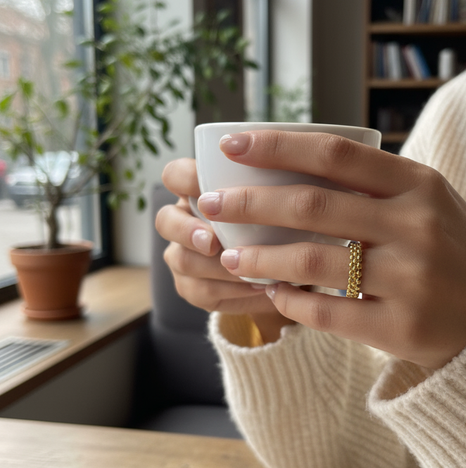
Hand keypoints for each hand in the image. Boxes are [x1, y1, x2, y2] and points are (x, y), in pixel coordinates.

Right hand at [155, 158, 293, 342]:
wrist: (291, 268)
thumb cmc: (287, 221)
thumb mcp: (287, 198)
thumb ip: (281, 186)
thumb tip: (298, 177)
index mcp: (200, 188)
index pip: (176, 175)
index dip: (185, 180)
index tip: (212, 192)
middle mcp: (185, 218)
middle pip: (165, 220)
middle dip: (187, 232)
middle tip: (213, 243)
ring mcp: (184, 254)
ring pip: (182, 260)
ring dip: (216, 268)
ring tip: (252, 272)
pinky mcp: (193, 287)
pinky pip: (201, 292)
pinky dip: (232, 292)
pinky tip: (260, 289)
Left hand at [198, 130, 465, 369]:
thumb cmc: (450, 246)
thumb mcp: (426, 199)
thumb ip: (372, 182)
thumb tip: (288, 162)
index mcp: (418, 184)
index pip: (336, 154)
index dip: (277, 146)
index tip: (230, 146)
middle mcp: (415, 226)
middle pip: (313, 205)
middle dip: (250, 203)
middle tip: (209, 203)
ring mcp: (410, 279)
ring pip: (313, 262)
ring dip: (260, 257)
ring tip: (229, 255)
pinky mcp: (401, 328)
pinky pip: (329, 314)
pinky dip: (292, 302)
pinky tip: (272, 294)